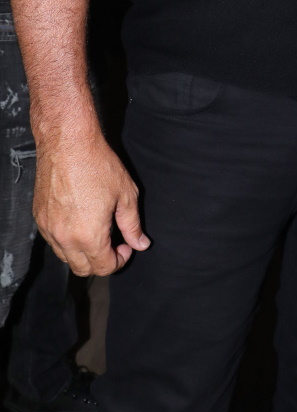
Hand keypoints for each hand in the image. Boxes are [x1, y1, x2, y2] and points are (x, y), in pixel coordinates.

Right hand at [33, 128, 149, 275]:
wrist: (68, 143)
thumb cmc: (98, 165)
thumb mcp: (125, 195)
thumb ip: (132, 225)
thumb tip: (141, 244)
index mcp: (89, 236)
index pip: (103, 267)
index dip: (120, 261)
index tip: (126, 246)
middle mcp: (65, 238)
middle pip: (82, 268)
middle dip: (100, 262)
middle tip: (113, 243)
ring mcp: (48, 229)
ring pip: (65, 256)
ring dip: (82, 252)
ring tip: (97, 230)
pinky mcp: (39, 218)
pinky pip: (53, 240)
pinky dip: (67, 239)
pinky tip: (80, 220)